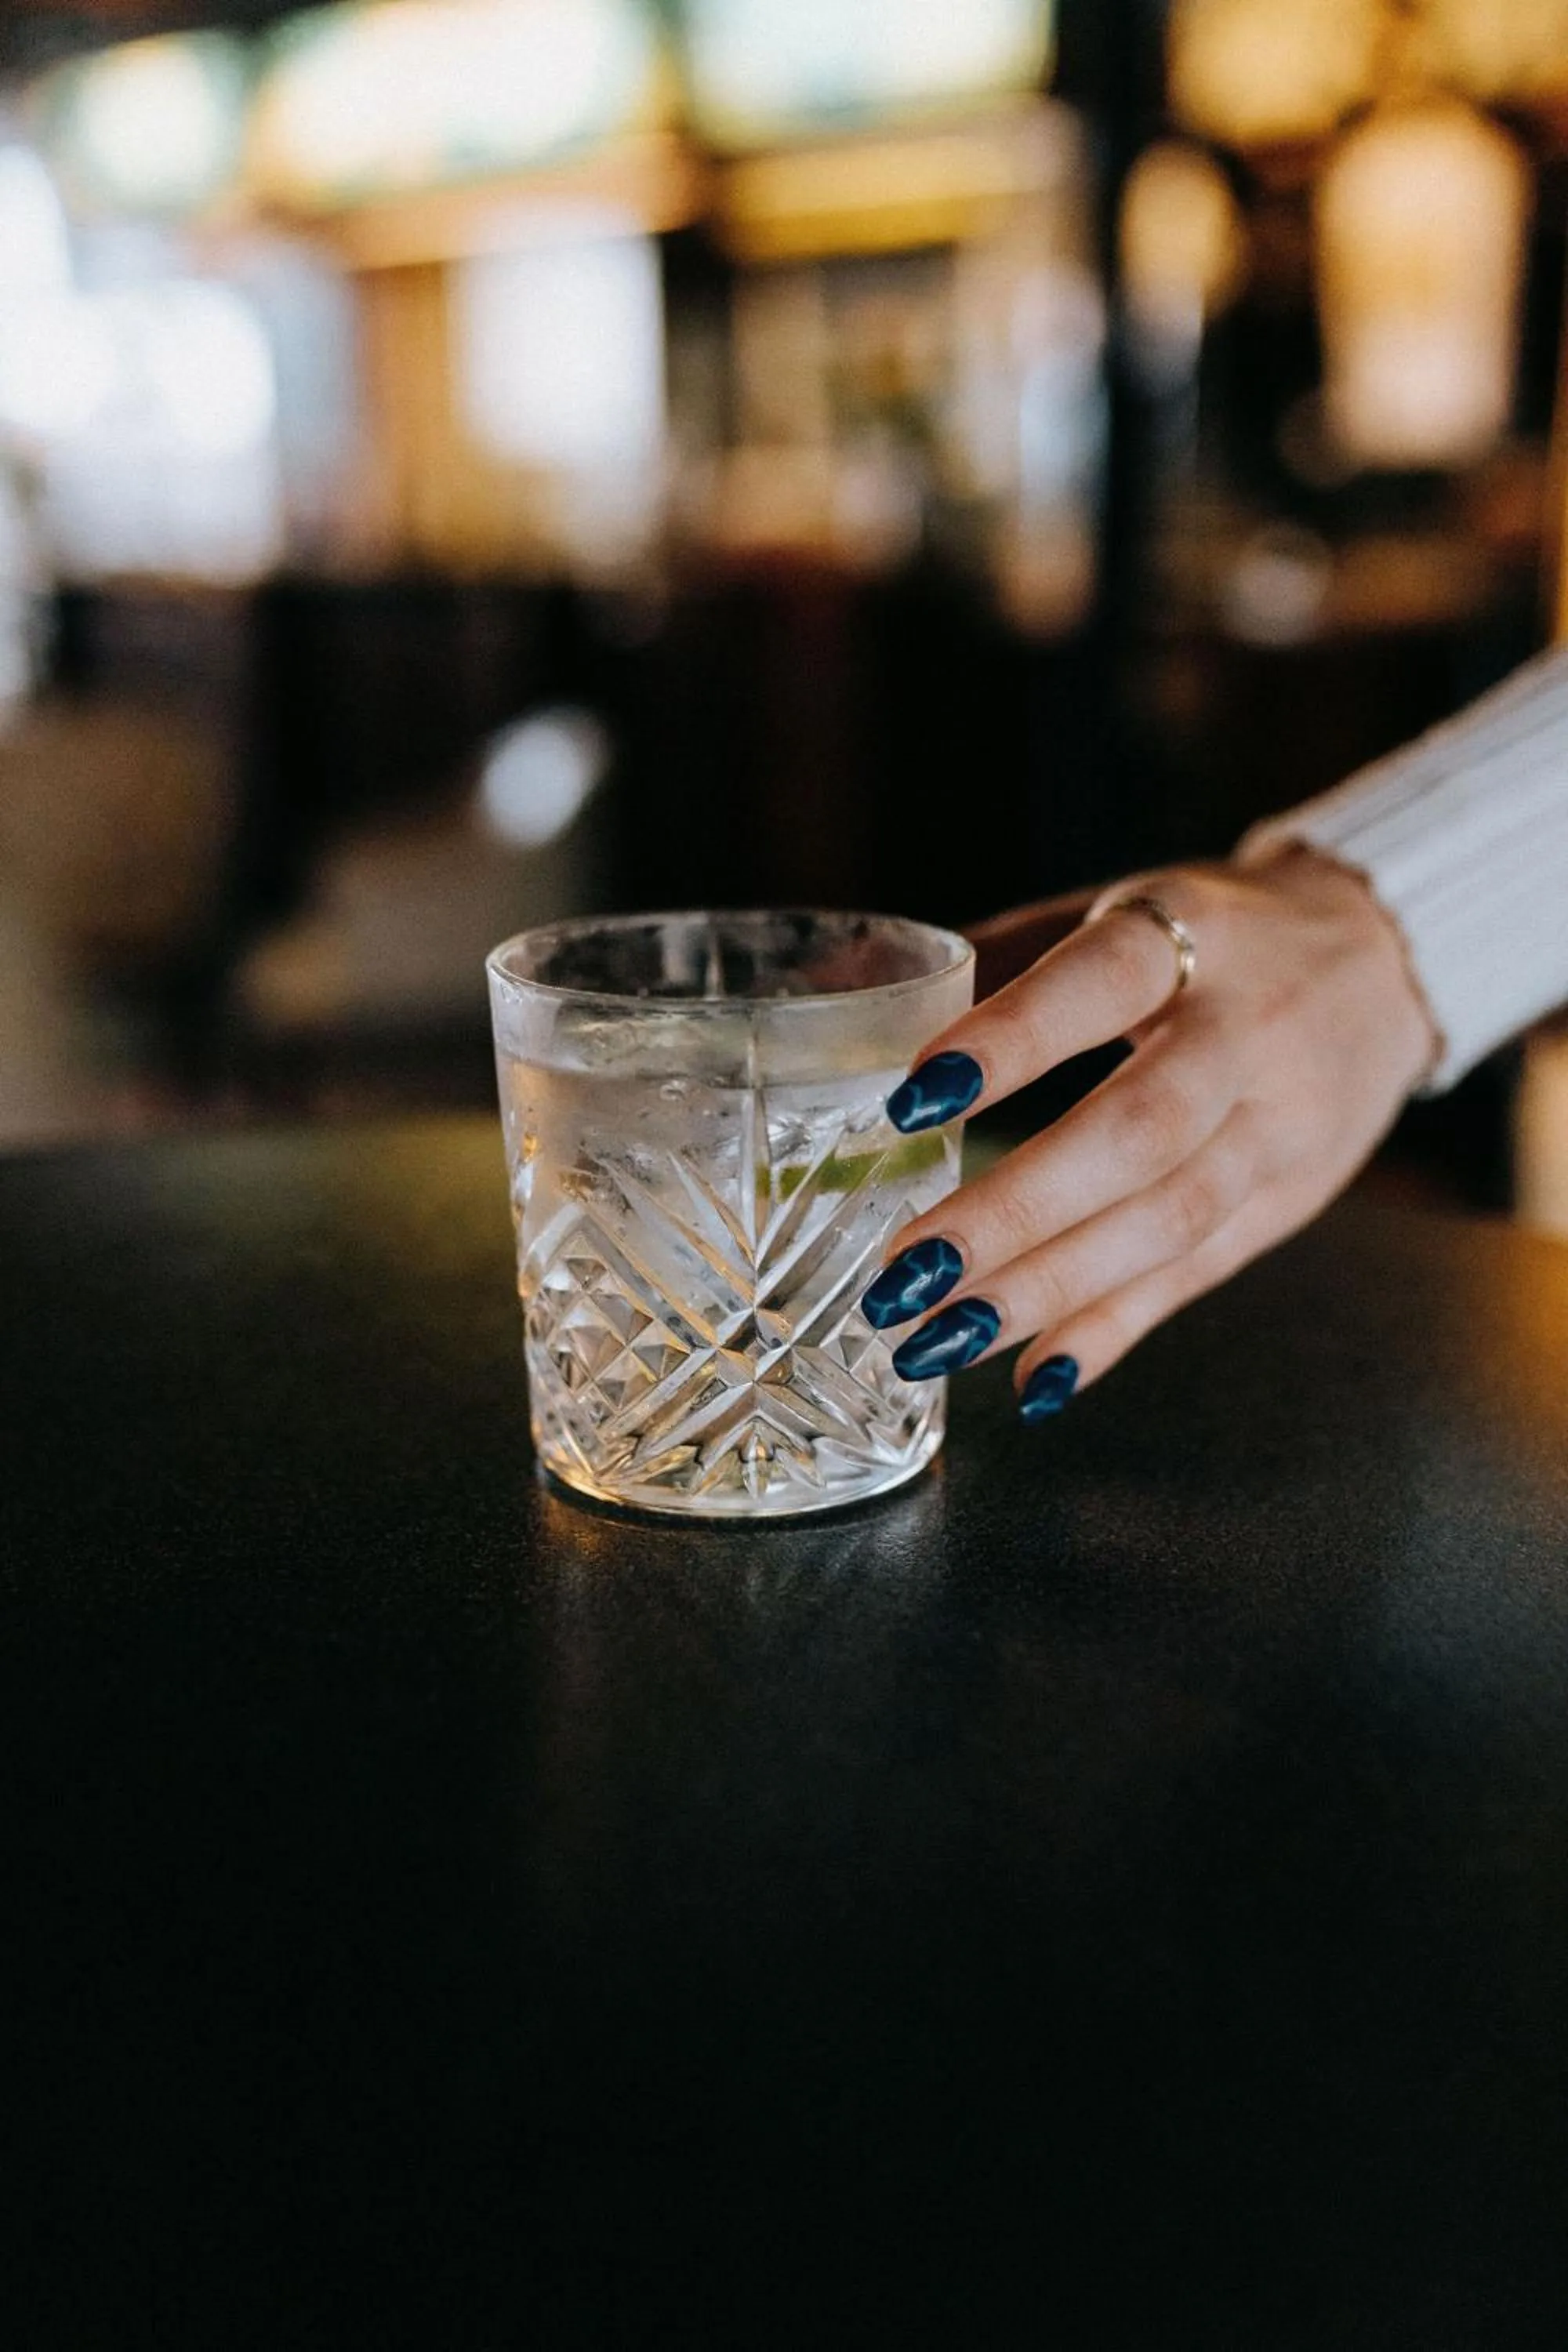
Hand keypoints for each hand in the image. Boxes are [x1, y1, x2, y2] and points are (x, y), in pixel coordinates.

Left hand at [862, 848, 1439, 1417]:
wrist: (1387, 962)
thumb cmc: (1215, 938)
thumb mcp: (1122, 906)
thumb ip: (996, 955)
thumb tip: (838, 981)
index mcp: (1189, 935)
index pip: (1100, 985)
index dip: (1012, 1042)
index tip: (913, 1099)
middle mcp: (1247, 1033)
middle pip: (1140, 1132)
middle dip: (1017, 1210)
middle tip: (904, 1271)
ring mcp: (1280, 1127)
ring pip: (1169, 1221)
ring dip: (1048, 1291)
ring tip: (936, 1337)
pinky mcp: (1289, 1200)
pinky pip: (1197, 1276)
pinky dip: (1111, 1332)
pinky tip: (1032, 1377)